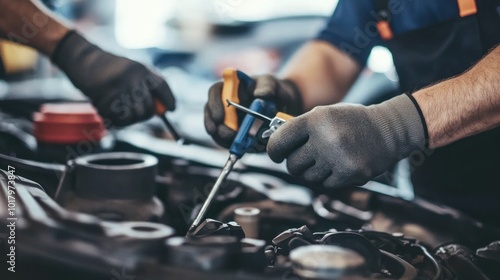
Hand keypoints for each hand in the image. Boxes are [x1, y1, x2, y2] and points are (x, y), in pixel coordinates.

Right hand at [51, 31, 174, 125]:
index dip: (169, 100)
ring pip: (134, 116)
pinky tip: (107, 108)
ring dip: (128, 118)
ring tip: (118, 109)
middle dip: (145, 114)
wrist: (82, 59)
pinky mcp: (105, 100)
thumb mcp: (132, 69)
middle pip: (148, 108)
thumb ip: (148, 86)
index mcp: (142, 70)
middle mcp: (133, 79)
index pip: (162, 88)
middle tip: (138, 113)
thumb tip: (162, 109)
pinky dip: (114, 119)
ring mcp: (119, 90)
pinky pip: (118, 120)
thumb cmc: (109, 67)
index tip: (171, 110)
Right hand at [204, 75, 302, 147]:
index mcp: (231, 87)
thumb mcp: (272, 84)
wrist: (282, 107)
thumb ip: (267, 86)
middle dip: (215, 125)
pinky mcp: (232, 132)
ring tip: (233, 141)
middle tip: (228, 134)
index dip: (214, 103)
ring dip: (221, 136)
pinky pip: (224, 140)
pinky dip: (228, 144)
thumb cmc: (274, 91)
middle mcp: (224, 102)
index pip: (215, 91)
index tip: (219, 116)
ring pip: (215, 127)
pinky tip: (236, 146)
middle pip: (210, 112)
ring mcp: (226, 118)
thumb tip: (260, 94)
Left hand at [267, 94, 426, 187]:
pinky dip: (329, 178)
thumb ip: (300, 129)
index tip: (276, 155)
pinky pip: (325, 184)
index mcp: (315, 119)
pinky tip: (340, 165)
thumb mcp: (325, 114)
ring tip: (328, 159)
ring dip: (313, 171)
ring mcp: (338, 158)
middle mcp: (324, 138)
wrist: (388, 130)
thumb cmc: (351, 122)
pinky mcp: (349, 174)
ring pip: (307, 177)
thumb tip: (274, 145)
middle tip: (307, 157)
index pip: (279, 141)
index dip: (274, 151)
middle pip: (292, 164)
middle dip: (296, 163)